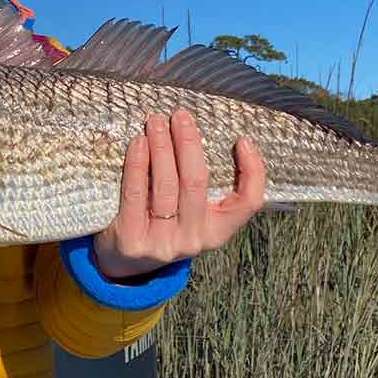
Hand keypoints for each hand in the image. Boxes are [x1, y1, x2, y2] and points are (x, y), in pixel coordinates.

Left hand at [93, 109, 264, 279]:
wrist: (124, 262)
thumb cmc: (162, 222)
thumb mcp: (191, 212)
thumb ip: (201, 185)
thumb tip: (206, 136)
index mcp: (217, 231)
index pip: (248, 203)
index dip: (253, 171)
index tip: (242, 140)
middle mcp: (194, 239)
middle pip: (196, 182)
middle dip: (188, 143)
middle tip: (180, 116)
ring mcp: (163, 243)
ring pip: (166, 185)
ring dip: (161, 147)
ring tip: (156, 122)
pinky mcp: (133, 240)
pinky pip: (135, 194)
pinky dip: (137, 164)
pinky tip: (138, 143)